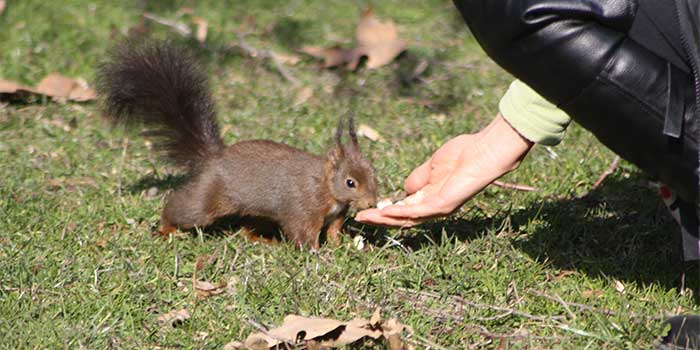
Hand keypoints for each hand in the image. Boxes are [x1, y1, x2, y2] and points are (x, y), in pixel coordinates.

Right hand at [355, 113, 532, 226]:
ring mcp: (439, 208)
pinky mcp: (443, 205)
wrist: (484, 151)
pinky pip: (417, 213)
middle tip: (360, 218)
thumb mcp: (433, 166)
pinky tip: (385, 211)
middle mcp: (434, 207)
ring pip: (407, 219)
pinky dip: (400, 213)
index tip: (367, 209)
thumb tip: (404, 190)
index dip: (385, 211)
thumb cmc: (463, 154)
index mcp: (431, 197)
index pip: (404, 209)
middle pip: (402, 219)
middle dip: (380, 219)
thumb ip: (418, 178)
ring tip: (366, 218)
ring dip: (385, 219)